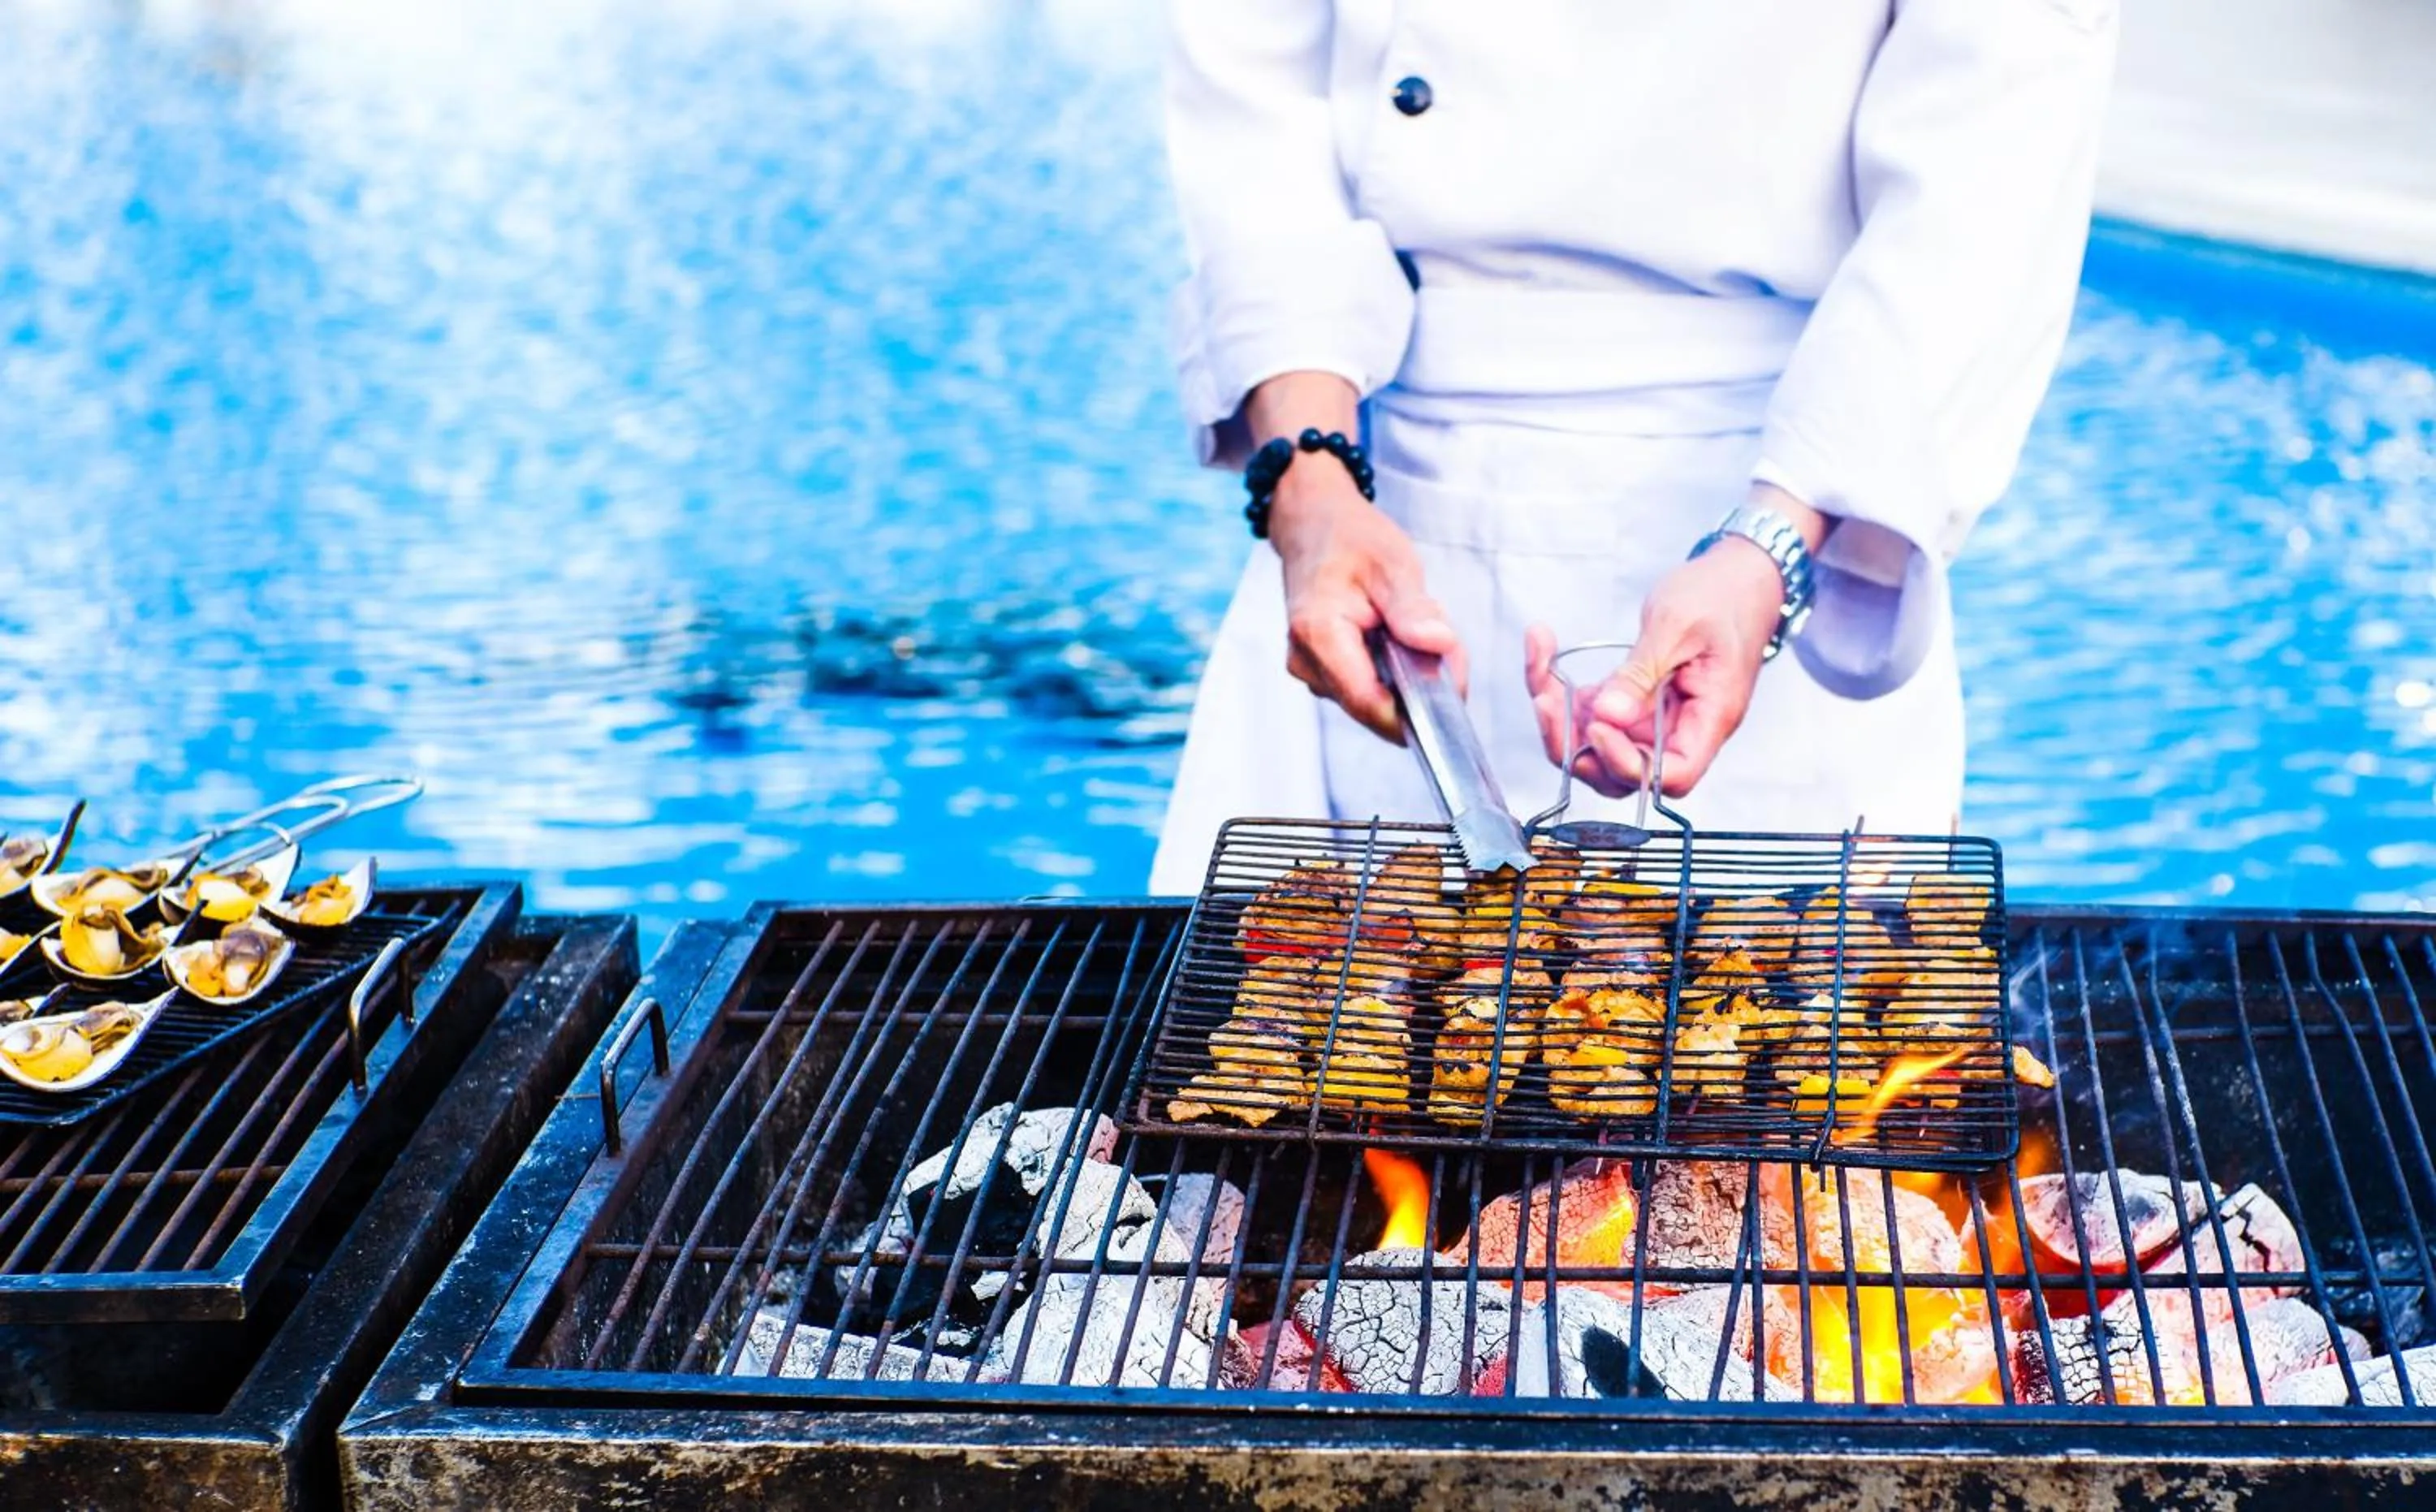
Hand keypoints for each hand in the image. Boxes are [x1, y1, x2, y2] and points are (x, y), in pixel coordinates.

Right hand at [1271, 462, 1464, 743]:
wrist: (1313, 526)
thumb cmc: (1351, 539)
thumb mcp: (1393, 563)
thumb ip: (1413, 609)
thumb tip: (1438, 644)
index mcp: (1319, 633)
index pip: (1369, 702)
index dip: (1417, 707)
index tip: (1453, 687)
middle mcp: (1306, 661)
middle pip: (1375, 707)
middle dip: (1417, 688)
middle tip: (1443, 644)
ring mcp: (1309, 671)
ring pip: (1373, 703)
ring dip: (1405, 679)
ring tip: (1413, 630)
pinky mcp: (1320, 673)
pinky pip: (1365, 691)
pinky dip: (1391, 674)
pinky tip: (1395, 640)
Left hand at [1525, 541, 1786, 798]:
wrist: (1735, 576)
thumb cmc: (1720, 595)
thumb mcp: (1676, 626)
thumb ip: (1641, 673)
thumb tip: (1607, 715)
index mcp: (1710, 718)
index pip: (1671, 775)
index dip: (1627, 765)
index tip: (1597, 727)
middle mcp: (1682, 729)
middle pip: (1624, 772)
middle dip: (1576, 746)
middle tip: (1547, 700)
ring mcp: (1656, 719)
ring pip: (1600, 747)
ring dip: (1561, 719)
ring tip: (1541, 667)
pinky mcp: (1635, 703)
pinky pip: (1595, 716)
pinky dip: (1564, 694)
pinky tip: (1546, 656)